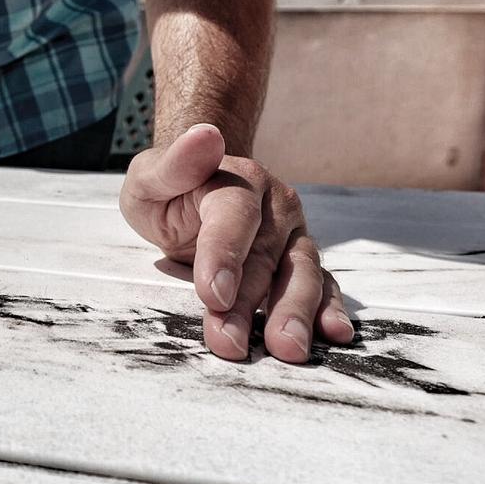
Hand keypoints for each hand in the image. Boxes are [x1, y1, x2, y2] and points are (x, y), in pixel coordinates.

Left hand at [119, 123, 354, 362]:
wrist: (193, 192)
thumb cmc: (166, 190)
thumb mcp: (151, 175)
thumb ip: (174, 162)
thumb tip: (205, 134)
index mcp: (238, 180)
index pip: (234, 217)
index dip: (223, 255)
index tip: (212, 295)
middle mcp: (275, 205)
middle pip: (264, 256)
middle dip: (248, 304)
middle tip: (232, 343)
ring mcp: (292, 235)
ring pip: (298, 274)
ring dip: (293, 314)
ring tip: (288, 349)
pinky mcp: (299, 261)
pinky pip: (320, 285)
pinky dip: (327, 310)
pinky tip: (333, 334)